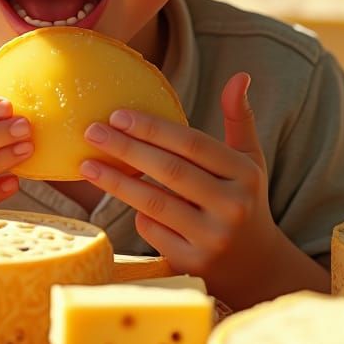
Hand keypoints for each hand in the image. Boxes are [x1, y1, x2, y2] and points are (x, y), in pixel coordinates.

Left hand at [80, 72, 326, 307]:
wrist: (258, 268)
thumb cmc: (244, 200)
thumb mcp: (250, 161)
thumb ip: (239, 118)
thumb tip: (239, 75)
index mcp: (245, 174)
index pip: (193, 144)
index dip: (153, 128)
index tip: (117, 115)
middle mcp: (233, 206)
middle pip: (170, 171)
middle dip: (126, 148)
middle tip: (91, 131)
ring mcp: (213, 239)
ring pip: (154, 204)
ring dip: (116, 182)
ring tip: (86, 165)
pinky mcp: (193, 265)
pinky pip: (153, 232)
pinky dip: (138, 215)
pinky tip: (126, 203)